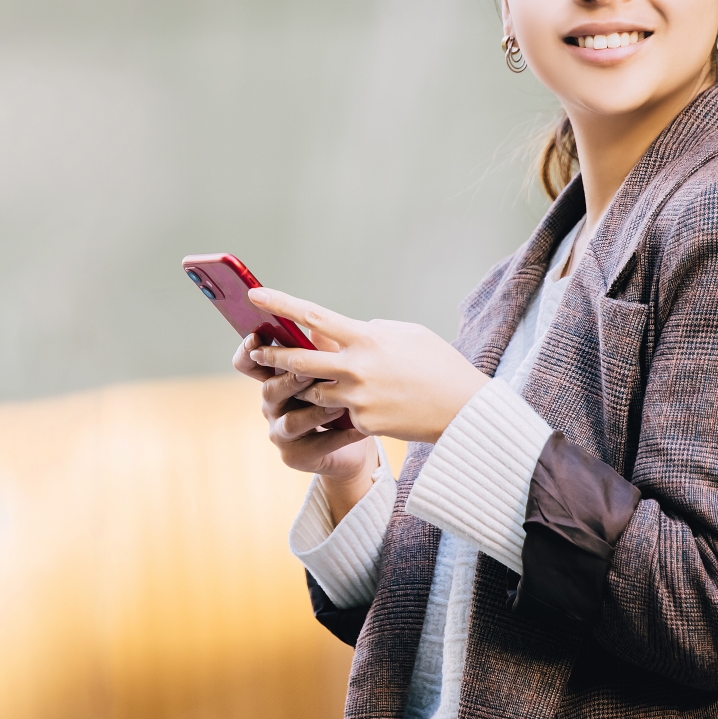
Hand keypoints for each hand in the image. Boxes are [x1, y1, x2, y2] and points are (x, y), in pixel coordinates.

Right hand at [232, 331, 374, 486]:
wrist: (356, 438)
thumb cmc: (341, 394)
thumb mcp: (334, 369)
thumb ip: (324, 351)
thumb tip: (317, 327)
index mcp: (275, 377)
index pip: (248, 363)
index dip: (248, 351)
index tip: (256, 338)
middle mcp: (272, 405)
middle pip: (269, 390)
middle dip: (289, 381)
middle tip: (309, 372)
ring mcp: (280, 432)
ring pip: (291, 422)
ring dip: (314, 412)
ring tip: (337, 404)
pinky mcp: (296, 456)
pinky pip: (317, 445)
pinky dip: (339, 436)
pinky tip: (358, 429)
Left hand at [244, 288, 490, 443]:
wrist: (462, 408)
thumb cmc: (437, 364)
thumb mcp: (406, 334)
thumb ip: (371, 331)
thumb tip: (347, 332)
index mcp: (365, 337)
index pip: (311, 316)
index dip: (279, 303)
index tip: (254, 295)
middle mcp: (356, 367)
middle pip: (298, 360)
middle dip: (274, 357)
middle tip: (259, 352)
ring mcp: (357, 398)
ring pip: (313, 391)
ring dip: (308, 387)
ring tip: (308, 383)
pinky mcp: (363, 423)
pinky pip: (339, 414)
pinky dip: (342, 408)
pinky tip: (360, 406)